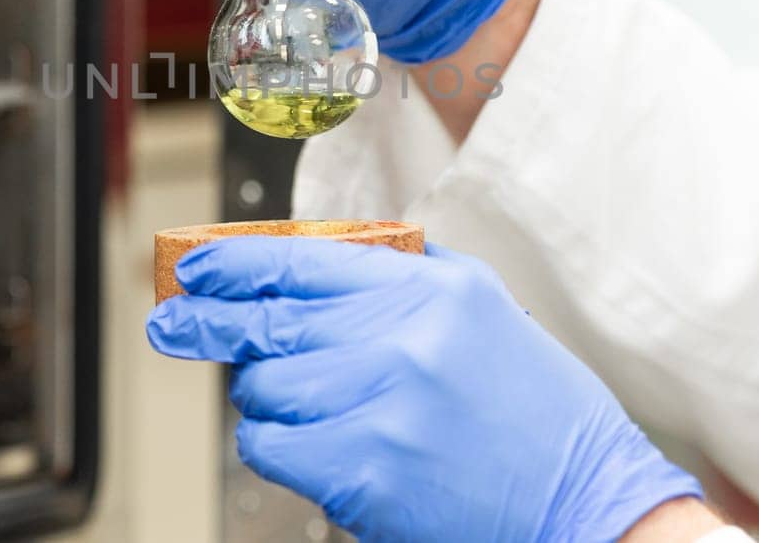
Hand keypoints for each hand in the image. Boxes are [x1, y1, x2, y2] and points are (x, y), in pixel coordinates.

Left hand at [146, 238, 702, 541]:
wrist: (588, 503)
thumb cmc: (537, 412)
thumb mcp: (485, 311)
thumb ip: (412, 272)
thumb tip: (324, 255)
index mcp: (429, 290)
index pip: (302, 260)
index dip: (234, 262)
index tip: (197, 267)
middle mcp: (401, 338)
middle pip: (268, 321)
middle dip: (205, 321)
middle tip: (170, 323)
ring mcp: (381, 405)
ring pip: (264, 389)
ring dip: (264, 398)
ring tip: (300, 405)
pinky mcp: (366, 471)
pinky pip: (274, 448)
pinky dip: (273, 447)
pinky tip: (305, 445)